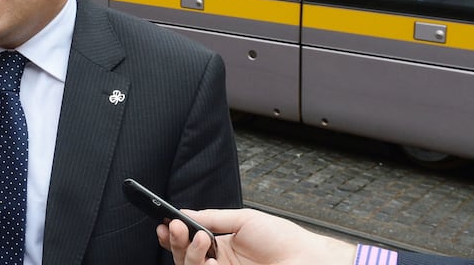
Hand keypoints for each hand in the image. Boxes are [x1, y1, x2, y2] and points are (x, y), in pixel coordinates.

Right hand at [156, 208, 355, 264]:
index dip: (172, 236)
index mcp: (221, 247)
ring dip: (188, 254)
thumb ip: (213, 218)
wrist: (310, 259)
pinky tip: (212, 260)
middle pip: (183, 258)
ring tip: (201, 239)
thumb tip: (185, 212)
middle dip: (174, 242)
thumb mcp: (244, 220)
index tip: (163, 224)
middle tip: (175, 227)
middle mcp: (220, 264)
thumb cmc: (283, 239)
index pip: (188, 243)